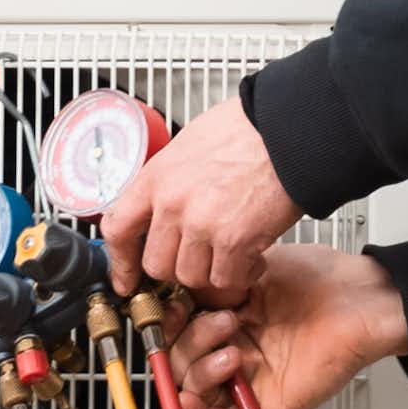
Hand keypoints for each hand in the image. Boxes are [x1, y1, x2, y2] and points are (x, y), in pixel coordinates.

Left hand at [102, 93, 300, 304]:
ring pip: (192, 277)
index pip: (118, 229)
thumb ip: (171, 181)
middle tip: (202, 258)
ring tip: (234, 254)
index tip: (126, 278)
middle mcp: (173, 202)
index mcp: (157, 177)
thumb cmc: (248, 131)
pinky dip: (242, 275)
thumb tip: (163, 208)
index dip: (121, 262)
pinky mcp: (235, 239)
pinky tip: (254, 257)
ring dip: (214, 272)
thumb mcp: (190, 146)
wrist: (289, 129)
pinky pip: (228, 279)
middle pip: (156, 264)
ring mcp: (202, 223)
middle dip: (180, 267)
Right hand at [164, 246, 407, 408]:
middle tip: (224, 321)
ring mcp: (245, 379)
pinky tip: (192, 397)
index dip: (168, 321)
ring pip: (190, 390)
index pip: (175, 330)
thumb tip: (177, 292)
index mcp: (225, 317)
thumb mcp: (251, 271)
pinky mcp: (261, 406)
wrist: (358, 302)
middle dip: (190, 341)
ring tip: (234, 349)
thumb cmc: (319, 281)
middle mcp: (232, 348)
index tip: (173, 306)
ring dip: (198, 370)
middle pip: (177, 361)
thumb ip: (211, 285)